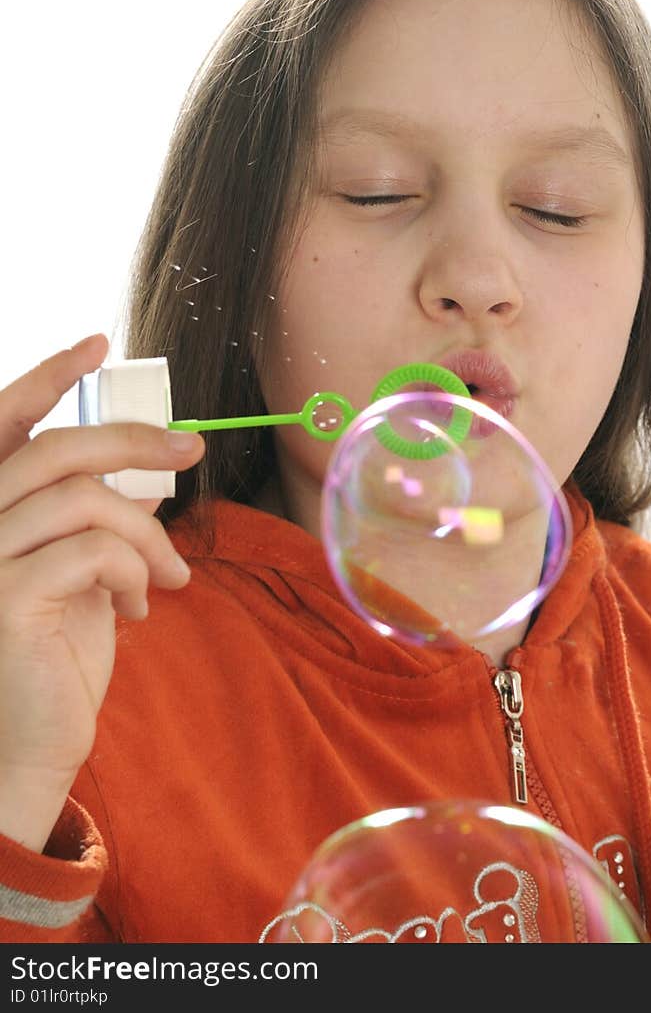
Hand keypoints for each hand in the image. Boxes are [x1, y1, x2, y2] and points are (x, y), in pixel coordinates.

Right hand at [0, 334, 203, 850]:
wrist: (31, 744)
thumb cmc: (56, 653)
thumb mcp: (83, 569)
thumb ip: (96, 516)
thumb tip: (151, 467)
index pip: (2, 423)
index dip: (46, 377)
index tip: (98, 344)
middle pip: (59, 450)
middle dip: (135, 441)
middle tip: (193, 450)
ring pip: (87, 499)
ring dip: (147, 533)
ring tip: (167, 575)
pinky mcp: (6, 598)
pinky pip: (94, 550)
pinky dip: (135, 570)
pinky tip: (141, 606)